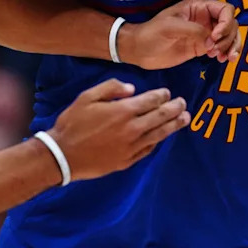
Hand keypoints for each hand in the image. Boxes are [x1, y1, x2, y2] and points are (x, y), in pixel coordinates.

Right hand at [48, 79, 189, 179]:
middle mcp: (132, 128)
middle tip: (183, 104)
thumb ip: (111, 87)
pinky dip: (156, 142)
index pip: (151, 100)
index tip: (167, 93)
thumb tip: (132, 89)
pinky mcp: (127, 160)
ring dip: (174, 126)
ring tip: (184, 119)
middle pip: (161, 117)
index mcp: (123, 111)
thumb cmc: (72, 123)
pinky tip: (161, 137)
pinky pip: (147, 149)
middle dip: (175, 109)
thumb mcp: (87, 97)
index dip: (162, 95)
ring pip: (159, 134)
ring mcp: (131, 146)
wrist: (62, 155)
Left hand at [120, 0, 241, 69]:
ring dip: (232, 46)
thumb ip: (193, 30)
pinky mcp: (204, 47)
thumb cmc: (151, 33)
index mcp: (198, 7)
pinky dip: (228, 53)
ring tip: (224, 58)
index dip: (225, 23)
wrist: (140, 50)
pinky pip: (223, 48)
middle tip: (215, 50)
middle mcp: (205, 18)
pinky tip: (223, 60)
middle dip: (228, 37)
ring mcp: (205, 33)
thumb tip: (212, 39)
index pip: (225, 10)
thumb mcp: (171, 27)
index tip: (215, 36)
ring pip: (230, 36)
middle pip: (231, 24)